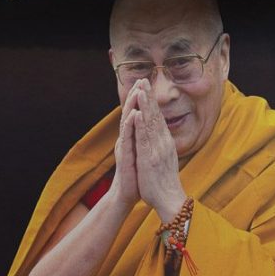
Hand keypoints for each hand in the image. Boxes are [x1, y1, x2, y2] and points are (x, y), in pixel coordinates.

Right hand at [111, 83, 141, 206]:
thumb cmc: (136, 176)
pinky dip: (130, 126)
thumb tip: (150, 131)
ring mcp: (125, 147)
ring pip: (127, 123)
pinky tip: (133, 115)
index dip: (141, 100)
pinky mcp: (125, 156)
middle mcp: (127, 140)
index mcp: (133, 139)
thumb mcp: (142, 155)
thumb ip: (143, 142)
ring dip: (131, 106)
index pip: (137, 115)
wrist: (126, 195)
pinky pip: (127, 139)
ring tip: (136, 91)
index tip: (147, 84)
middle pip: (131, 114)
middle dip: (135, 97)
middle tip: (141, 80)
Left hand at [131, 79, 186, 222]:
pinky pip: (144, 139)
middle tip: (144, 80)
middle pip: (155, 115)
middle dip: (149, 97)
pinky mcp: (150, 158)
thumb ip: (161, 148)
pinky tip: (136, 113)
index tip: (147, 88)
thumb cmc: (163, 183)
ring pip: (150, 123)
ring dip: (145, 105)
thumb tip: (160, 139)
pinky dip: (140, 125)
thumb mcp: (163, 160)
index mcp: (165, 143)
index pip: (158, 118)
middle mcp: (163, 143)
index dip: (152, 103)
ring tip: (140, 89)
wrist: (169, 199)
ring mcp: (157, 149)